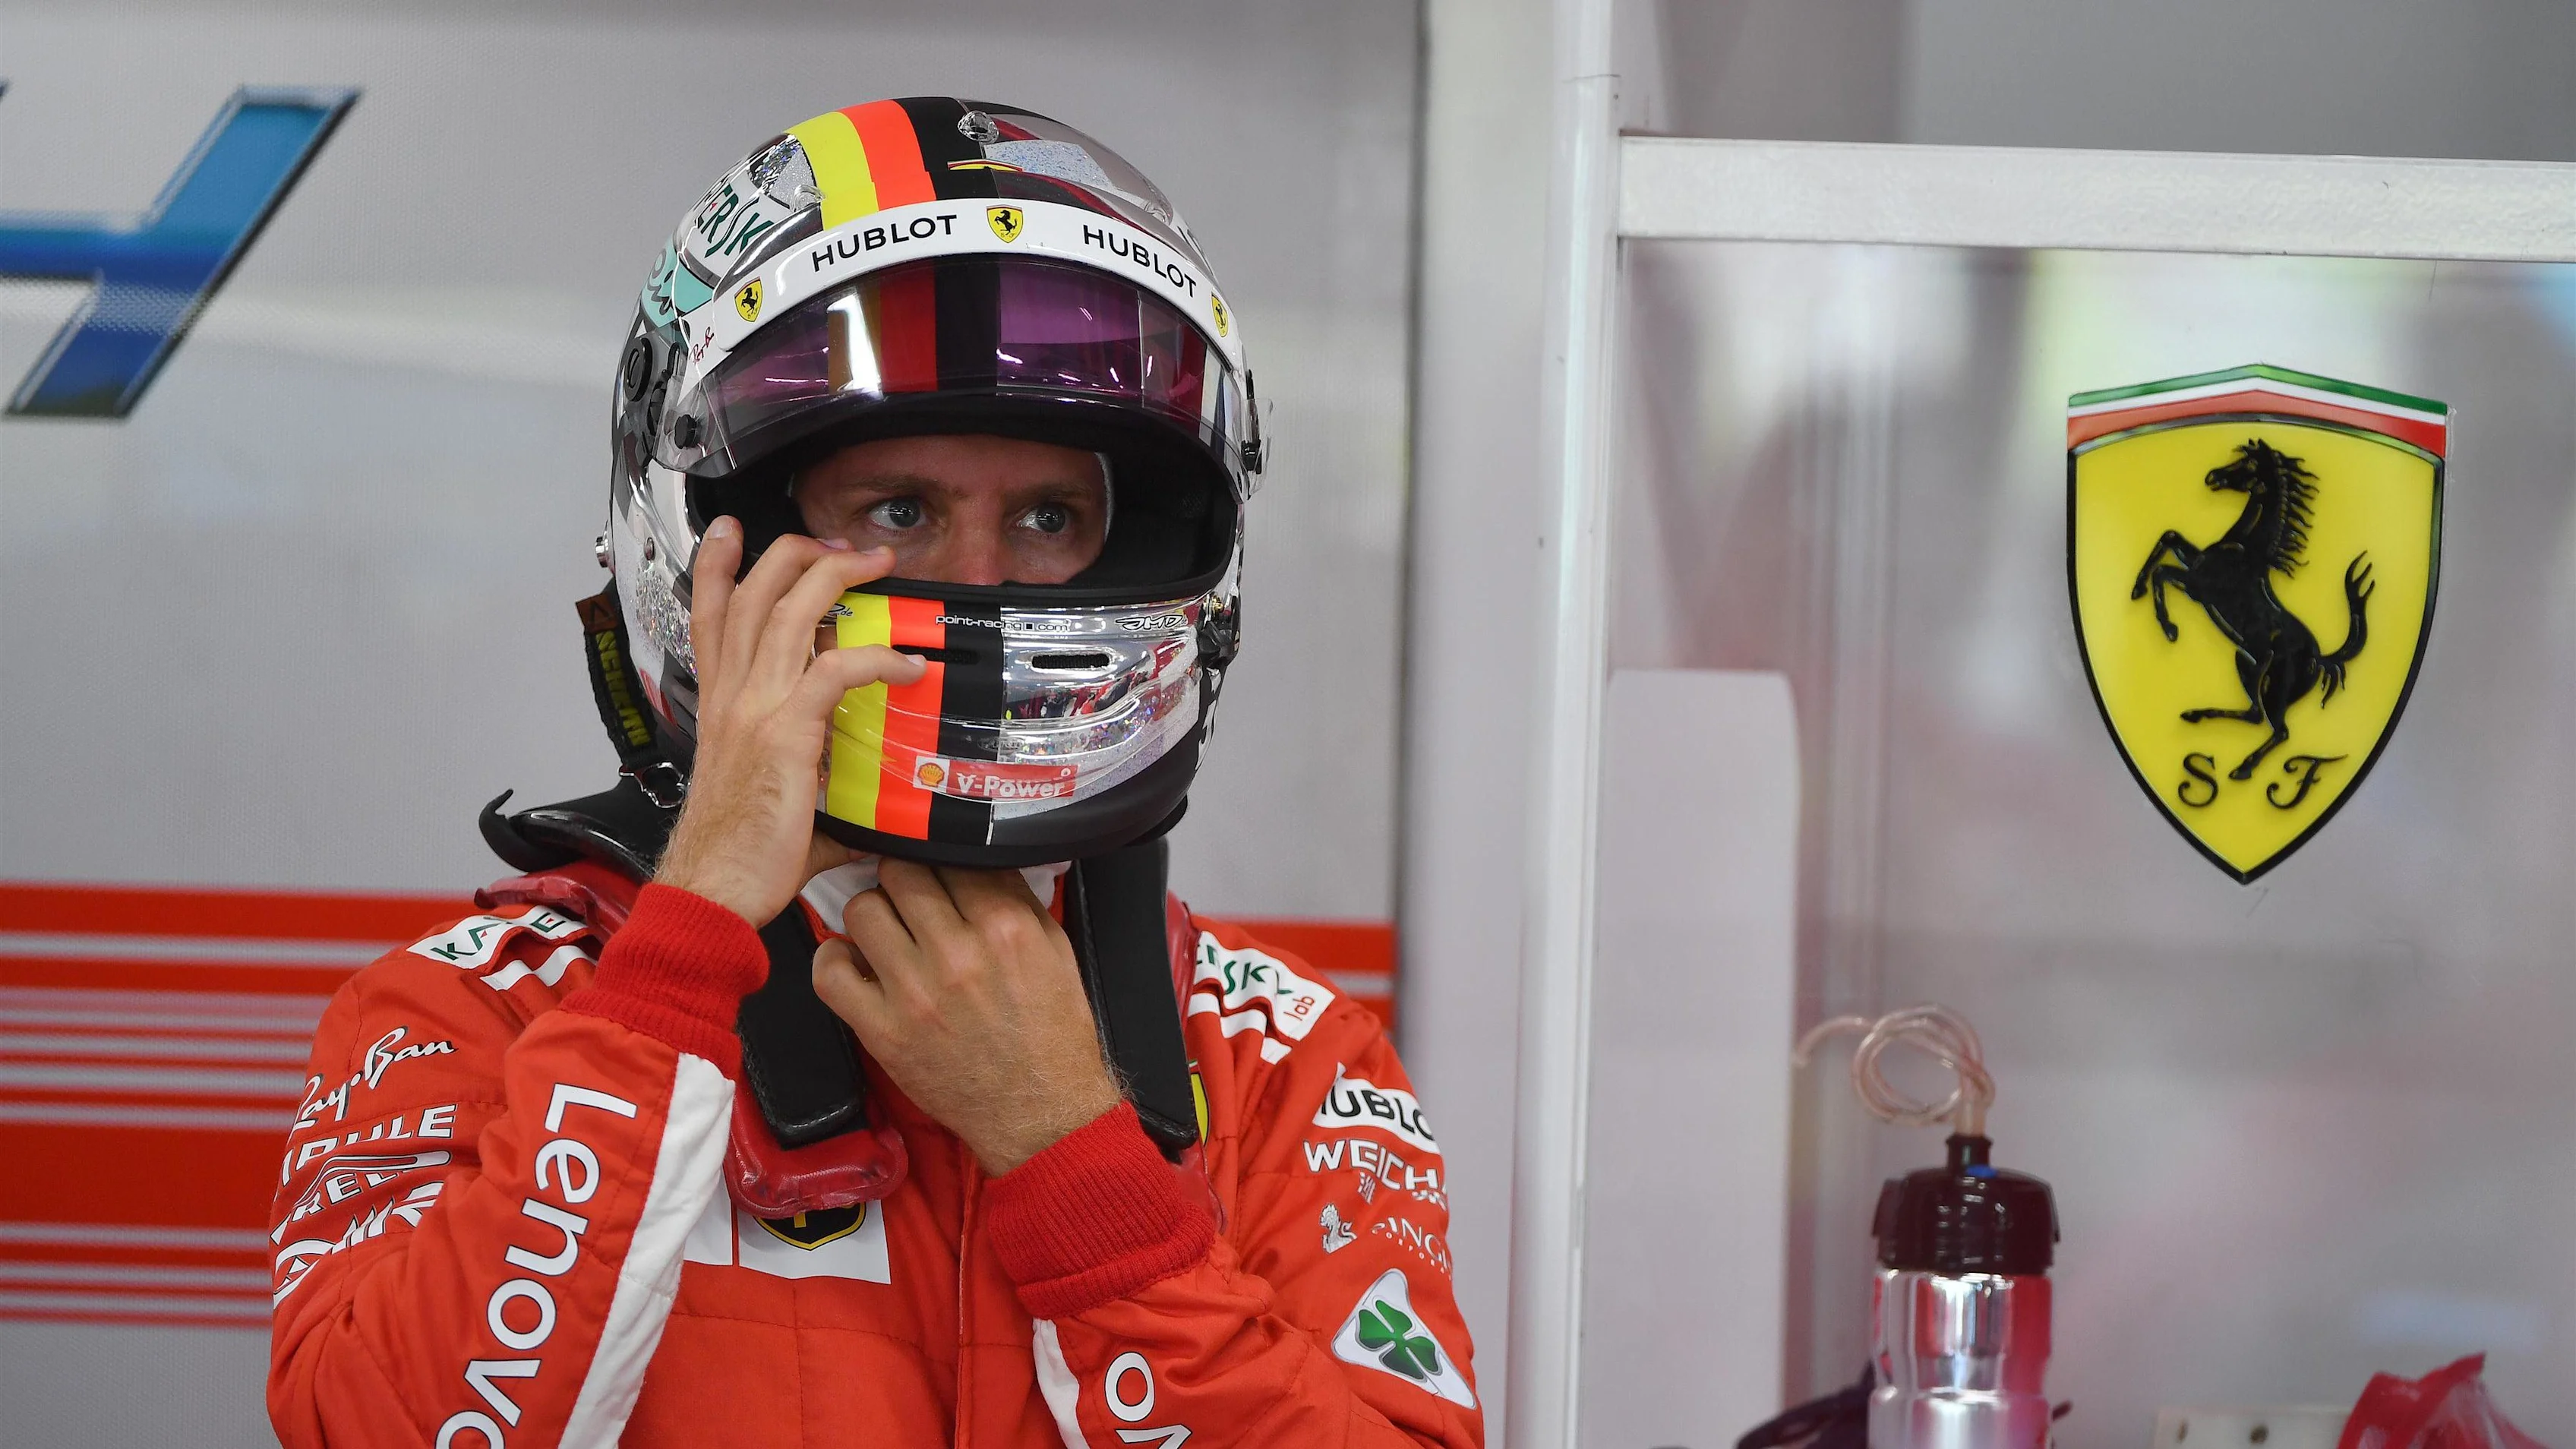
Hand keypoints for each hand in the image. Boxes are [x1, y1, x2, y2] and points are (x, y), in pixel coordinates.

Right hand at [654, 518, 924, 925]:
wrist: (711, 892)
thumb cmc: (735, 856)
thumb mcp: (768, 801)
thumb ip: (808, 795)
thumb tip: (855, 823)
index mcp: (719, 704)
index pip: (709, 616)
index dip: (717, 565)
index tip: (732, 530)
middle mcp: (730, 696)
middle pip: (753, 594)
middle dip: (799, 552)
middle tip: (842, 545)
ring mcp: (754, 709)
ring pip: (789, 611)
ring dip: (837, 577)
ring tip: (877, 565)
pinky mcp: (785, 733)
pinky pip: (834, 669)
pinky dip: (876, 657)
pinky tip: (907, 664)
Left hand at [811, 860, 1120, 1174]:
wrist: (1041, 1113)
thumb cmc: (1051, 1035)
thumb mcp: (1055, 951)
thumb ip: (1016, 901)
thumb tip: (977, 860)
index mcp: (1004, 927)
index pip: (950, 855)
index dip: (940, 856)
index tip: (937, 866)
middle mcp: (957, 953)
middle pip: (899, 873)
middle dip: (903, 878)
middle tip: (909, 896)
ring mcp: (914, 993)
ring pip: (861, 910)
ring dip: (872, 915)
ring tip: (886, 931)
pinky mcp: (882, 1031)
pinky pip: (829, 973)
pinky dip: (834, 961)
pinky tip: (855, 964)